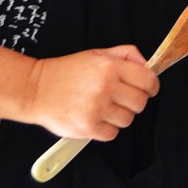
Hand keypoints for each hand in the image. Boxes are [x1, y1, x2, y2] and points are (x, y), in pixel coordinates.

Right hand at [26, 44, 157, 140]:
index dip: (152, 86)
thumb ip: (126, 54)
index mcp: (111, 67)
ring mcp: (97, 108)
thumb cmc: (67, 71)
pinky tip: (95, 118)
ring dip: (119, 116)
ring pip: (127, 120)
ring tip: (104, 108)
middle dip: (135, 102)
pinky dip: (106, 129)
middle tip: (122, 99)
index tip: (148, 89)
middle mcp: (106, 87)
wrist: (36, 89)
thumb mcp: (98, 53)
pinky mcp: (87, 127)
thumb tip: (147, 64)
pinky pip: (112, 134)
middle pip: (141, 102)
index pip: (148, 80)